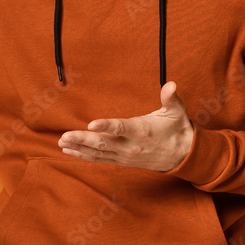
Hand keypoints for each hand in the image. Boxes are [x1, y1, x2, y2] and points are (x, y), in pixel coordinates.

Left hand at [58, 81, 194, 171]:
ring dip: (79, 148)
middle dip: (83, 140)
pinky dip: (84, 156)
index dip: (106, 126)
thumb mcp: (176, 111)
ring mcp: (125, 155)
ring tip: (62, 143)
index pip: (121, 128)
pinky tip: (70, 151)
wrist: (183, 156)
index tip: (91, 124)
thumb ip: (170, 97)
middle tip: (64, 136)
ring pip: (99, 153)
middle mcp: (131, 145)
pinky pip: (100, 159)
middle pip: (104, 143)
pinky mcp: (122, 161)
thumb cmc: (176, 129)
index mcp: (141, 131)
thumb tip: (171, 83)